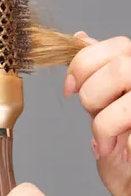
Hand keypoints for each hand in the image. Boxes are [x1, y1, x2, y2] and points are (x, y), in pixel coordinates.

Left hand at [65, 32, 130, 195]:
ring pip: (126, 87)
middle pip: (120, 65)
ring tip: (105, 140)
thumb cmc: (126, 158)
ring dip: (104, 118)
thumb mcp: (105, 108)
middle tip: (93, 116)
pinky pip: (130, 125)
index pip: (114, 46)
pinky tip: (119, 152)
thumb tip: (82, 37)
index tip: (70, 88)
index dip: (83, 64)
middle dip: (93, 92)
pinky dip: (115, 137)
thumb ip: (99, 74)